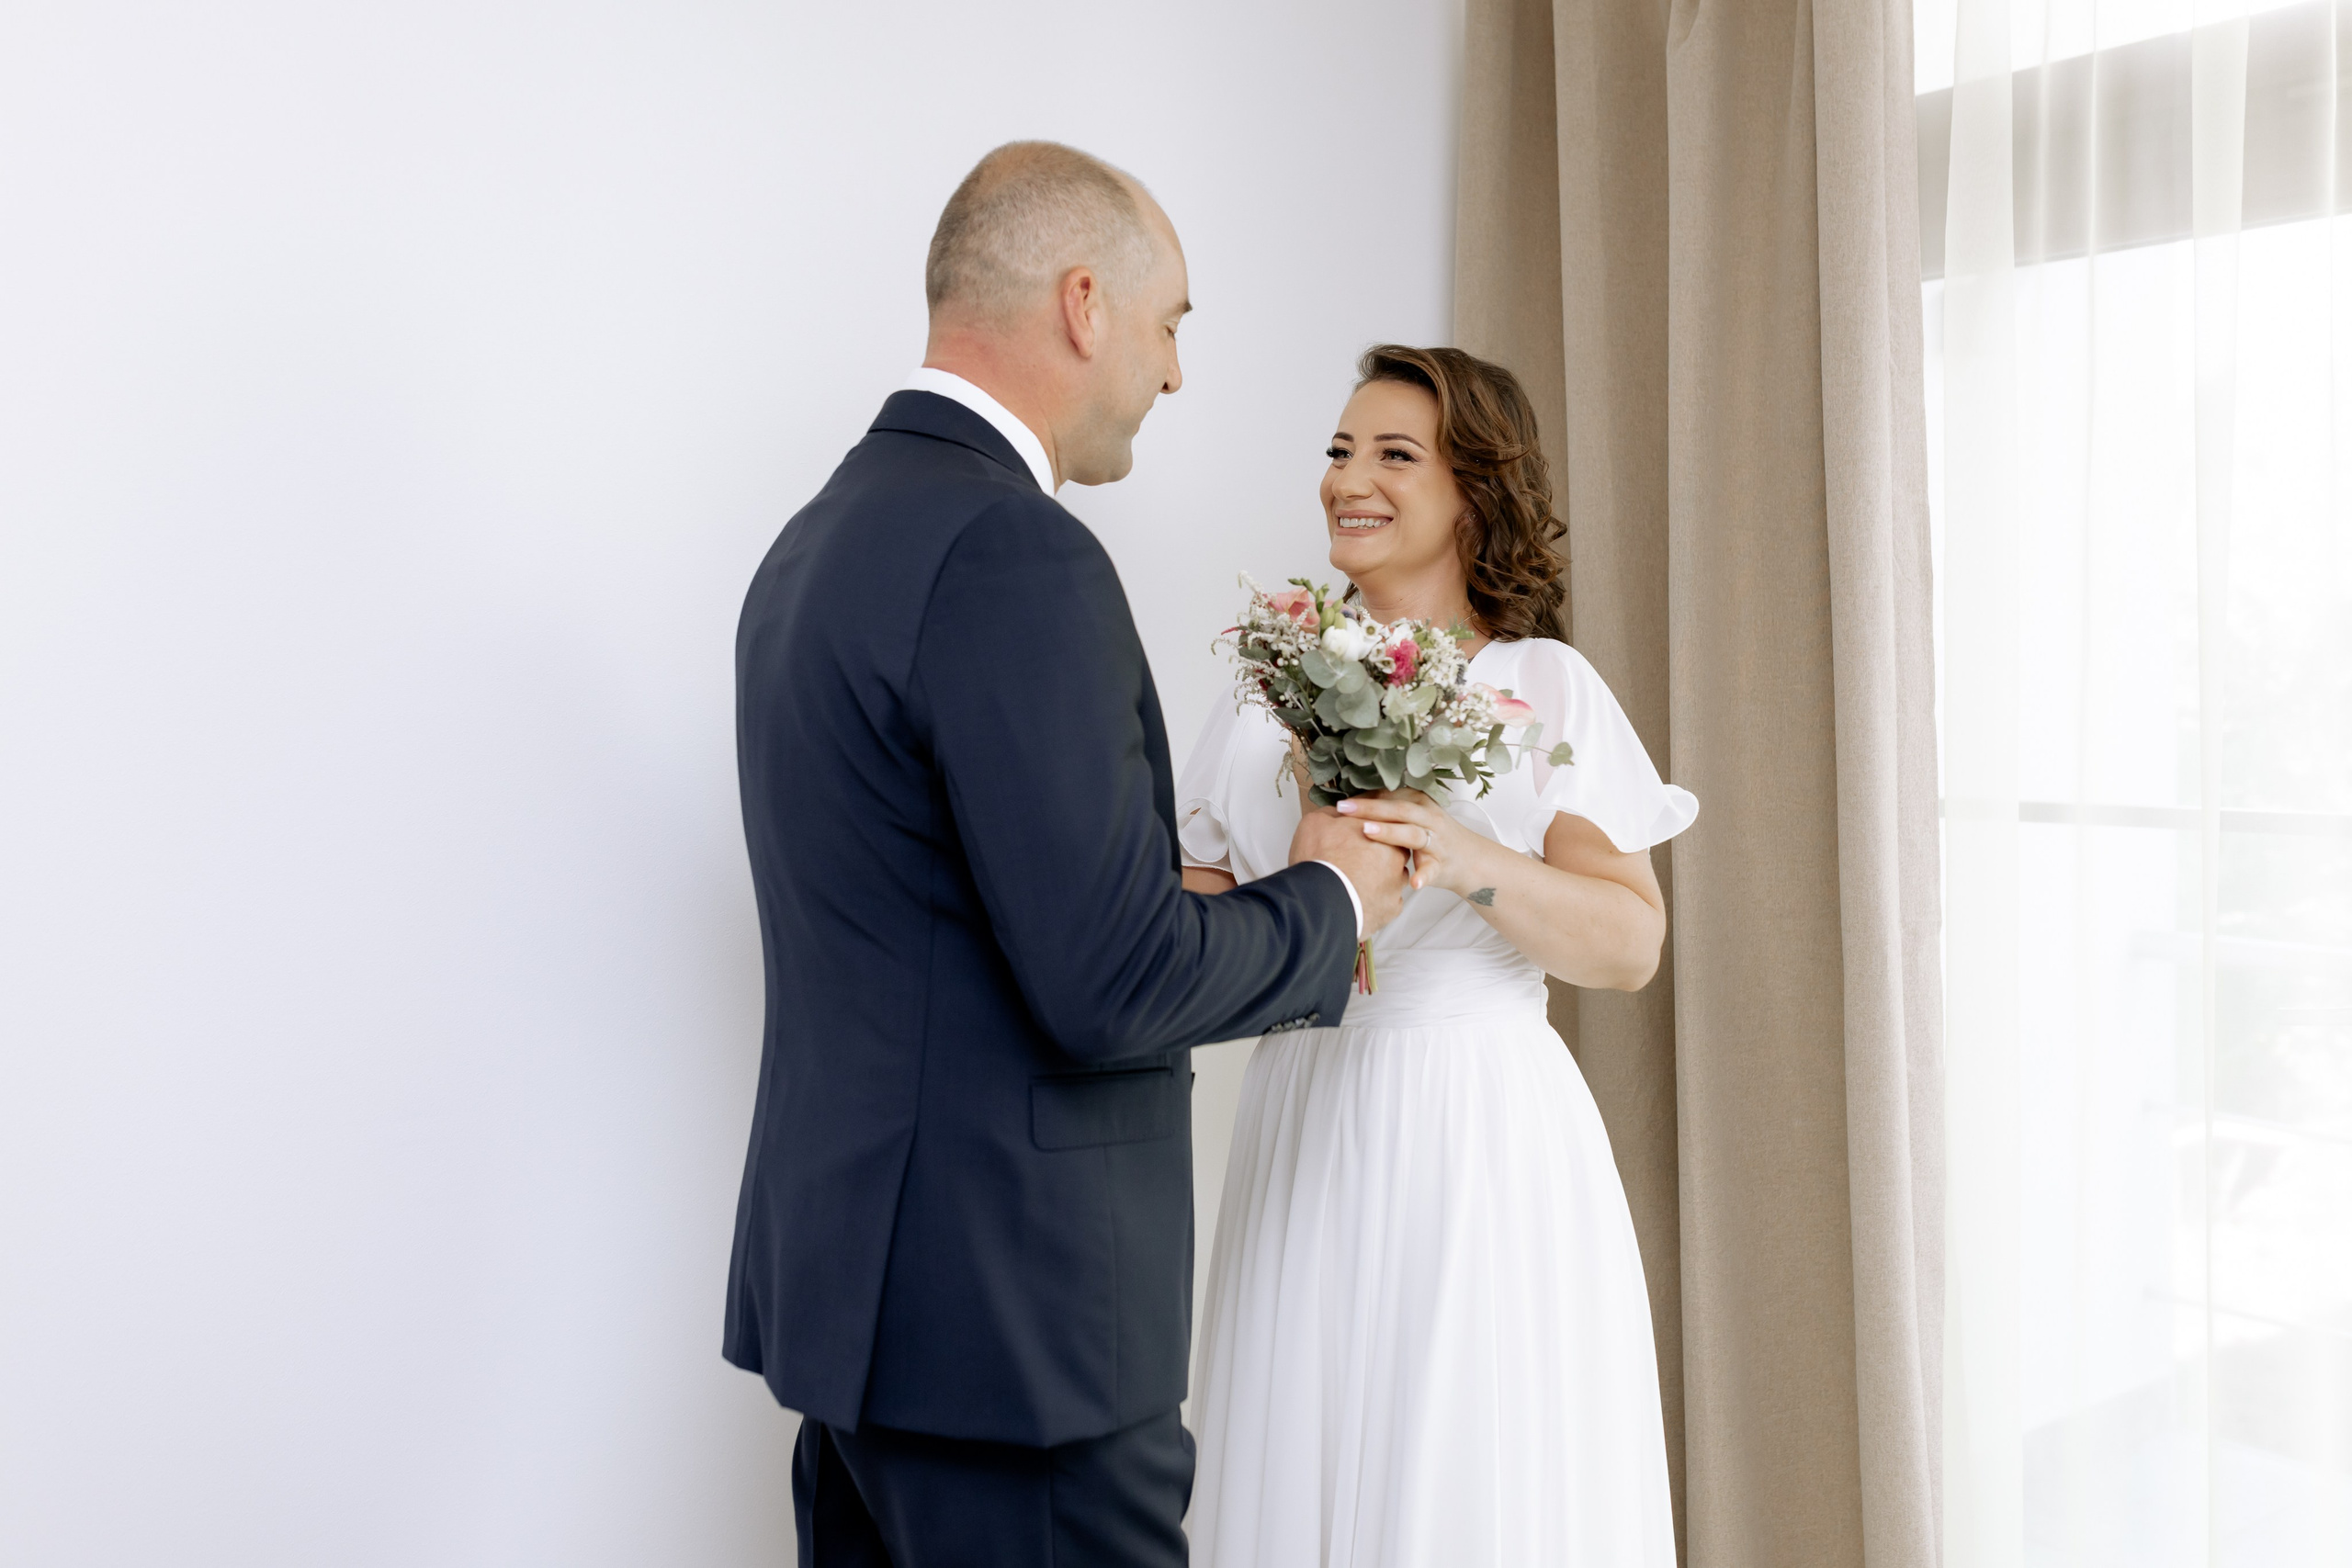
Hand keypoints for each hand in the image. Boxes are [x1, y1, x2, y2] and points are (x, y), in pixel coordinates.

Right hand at [1288, 806, 1408, 933]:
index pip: (1380, 825)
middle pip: (1392, 852)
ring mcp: (1396, 884)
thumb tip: (1338, 813)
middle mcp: (1396, 857)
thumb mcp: (1316, 822)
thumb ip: (1333, 814)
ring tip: (1355, 882)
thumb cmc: (1320, 860)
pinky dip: (1375, 901)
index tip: (1352, 837)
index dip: (1365, 831)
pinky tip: (1359, 899)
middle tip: (1353, 860)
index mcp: (1381, 832)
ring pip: (1393, 879)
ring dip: (1379, 879)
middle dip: (1377, 855)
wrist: (1321, 900)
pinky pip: (1387, 903)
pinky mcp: (1391, 909)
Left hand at [1334, 789, 1488, 899]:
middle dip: (1369, 808)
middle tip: (1343, 809)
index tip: (1340, 800)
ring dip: (1390, 833)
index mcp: (1419, 803)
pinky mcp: (1443, 864)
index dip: (1364, 797)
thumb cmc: (1433, 837)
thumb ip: (1388, 811)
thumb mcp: (1412, 817)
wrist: (1470, 860)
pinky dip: (1424, 876)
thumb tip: (1352, 806)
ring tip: (1367, 832)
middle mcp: (1428, 817)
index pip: (1389, 796)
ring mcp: (1437, 841)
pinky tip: (1414, 882)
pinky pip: (1432, 869)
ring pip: (1412, 833)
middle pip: (1397, 810)